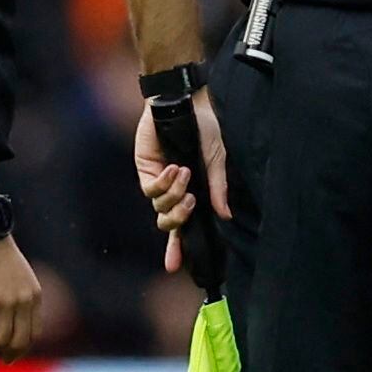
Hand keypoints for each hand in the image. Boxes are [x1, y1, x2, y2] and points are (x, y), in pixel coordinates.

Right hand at [0, 233, 40, 353]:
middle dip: (0, 351)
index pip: (33, 334)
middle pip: (17, 342)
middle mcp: (24, 302)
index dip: (19, 348)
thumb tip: (8, 323)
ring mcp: (7, 302)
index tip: (6, 354)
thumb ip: (18, 298)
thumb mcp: (18, 276)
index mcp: (34, 296)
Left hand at [135, 95, 227, 273]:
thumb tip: (225, 216)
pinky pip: (151, 190)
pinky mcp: (146, 170)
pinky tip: (175, 168)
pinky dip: (165, 183)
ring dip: (176, 195)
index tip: (178, 269)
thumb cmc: (206, 128)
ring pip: (160, 208)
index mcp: (193, 193)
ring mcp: (158, 181)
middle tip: (191, 204)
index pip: (185, 226)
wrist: (187, 103)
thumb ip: (218, 188)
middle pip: (169, 224)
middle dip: (179, 220)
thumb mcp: (218, 161)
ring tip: (186, 173)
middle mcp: (173, 191)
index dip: (179, 248)